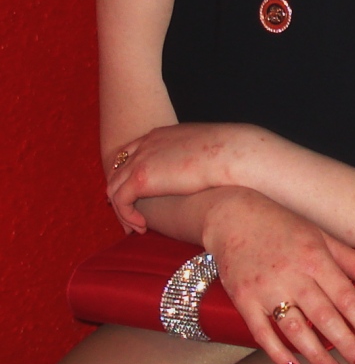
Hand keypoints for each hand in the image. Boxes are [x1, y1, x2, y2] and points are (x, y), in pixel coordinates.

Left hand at [106, 123, 248, 231]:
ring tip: (136, 228)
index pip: (132, 154)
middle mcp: (146, 144)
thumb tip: (204, 170)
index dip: (130, 176)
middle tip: (130, 216)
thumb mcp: (205, 150)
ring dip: (122, 210)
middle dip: (119, 194)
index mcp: (161, 135)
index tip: (137, 197)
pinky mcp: (141, 177)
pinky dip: (127, 216)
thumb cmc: (228, 155)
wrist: (230, 153)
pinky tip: (143, 228)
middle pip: (118, 170)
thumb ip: (195, 157)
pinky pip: (120, 200)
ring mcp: (140, 159)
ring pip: (114, 187)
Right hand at [202, 188, 354, 363]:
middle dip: (347, 345)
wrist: (231, 216)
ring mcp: (265, 289)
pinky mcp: (243, 299)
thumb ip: (346, 258)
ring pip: (296, 330)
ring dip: (318, 356)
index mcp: (313, 256)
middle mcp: (291, 274)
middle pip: (325, 317)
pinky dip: (278, 353)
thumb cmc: (279, 224)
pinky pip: (262, 333)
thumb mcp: (318, 233)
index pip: (346, 296)